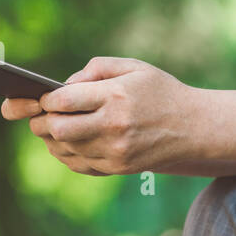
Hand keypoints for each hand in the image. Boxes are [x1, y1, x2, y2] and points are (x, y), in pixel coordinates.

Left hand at [2, 57, 194, 175]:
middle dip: (41, 120)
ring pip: (63, 149)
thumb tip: (64, 86)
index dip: (46, 98)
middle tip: (41, 113)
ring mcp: (116, 151)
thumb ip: (96, 69)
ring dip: (51, 137)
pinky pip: (78, 164)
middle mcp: (114, 126)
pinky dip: (65, 153)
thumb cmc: (161, 92)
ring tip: (53, 126)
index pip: (64, 100)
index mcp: (117, 96)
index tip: (45, 96)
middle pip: (57, 129)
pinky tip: (67, 142)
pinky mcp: (118, 168)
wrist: (194, 128)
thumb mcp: (135, 67)